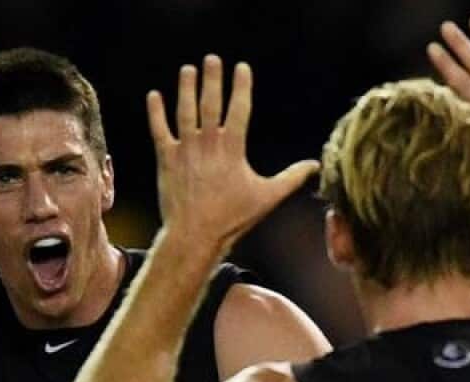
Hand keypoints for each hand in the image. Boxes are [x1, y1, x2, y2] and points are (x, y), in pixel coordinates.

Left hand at [147, 55, 318, 253]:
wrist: (195, 234)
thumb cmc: (233, 217)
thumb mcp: (267, 197)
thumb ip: (292, 178)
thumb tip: (316, 165)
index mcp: (233, 148)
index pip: (240, 108)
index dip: (241, 86)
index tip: (242, 67)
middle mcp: (208, 143)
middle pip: (210, 103)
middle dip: (212, 79)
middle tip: (212, 59)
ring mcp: (186, 149)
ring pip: (184, 111)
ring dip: (186, 88)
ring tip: (188, 70)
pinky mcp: (167, 158)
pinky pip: (159, 130)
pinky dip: (156, 113)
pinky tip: (154, 96)